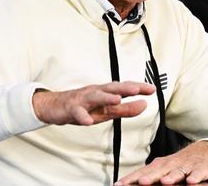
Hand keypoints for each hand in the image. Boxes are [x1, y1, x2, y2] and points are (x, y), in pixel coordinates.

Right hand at [32, 81, 154, 125]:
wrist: (55, 106)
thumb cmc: (84, 107)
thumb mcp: (106, 110)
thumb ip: (126, 109)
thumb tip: (144, 105)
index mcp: (105, 92)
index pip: (124, 87)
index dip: (138, 87)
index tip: (152, 89)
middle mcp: (96, 92)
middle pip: (111, 88)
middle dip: (125, 88)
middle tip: (137, 89)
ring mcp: (82, 99)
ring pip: (95, 97)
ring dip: (106, 97)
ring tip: (117, 100)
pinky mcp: (71, 109)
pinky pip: (77, 112)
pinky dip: (83, 116)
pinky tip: (88, 121)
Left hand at [116, 140, 207, 184]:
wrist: (206, 152)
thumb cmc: (181, 163)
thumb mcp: (164, 169)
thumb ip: (149, 176)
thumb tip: (129, 184)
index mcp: (160, 165)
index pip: (143, 172)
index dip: (131, 179)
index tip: (119, 185)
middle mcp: (172, 164)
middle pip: (159, 171)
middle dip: (150, 177)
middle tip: (141, 183)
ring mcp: (187, 165)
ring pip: (179, 171)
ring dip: (172, 176)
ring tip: (165, 182)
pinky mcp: (203, 168)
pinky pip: (199, 173)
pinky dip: (196, 177)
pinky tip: (191, 181)